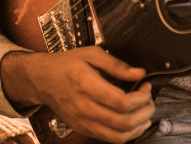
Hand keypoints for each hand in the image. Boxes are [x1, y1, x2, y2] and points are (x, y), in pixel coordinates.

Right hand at [1, 48, 153, 143]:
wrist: (42, 79)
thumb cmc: (65, 65)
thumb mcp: (91, 54)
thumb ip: (116, 64)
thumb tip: (139, 73)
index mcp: (85, 84)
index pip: (122, 102)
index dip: (141, 97)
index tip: (145, 87)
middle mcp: (83, 106)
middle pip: (124, 122)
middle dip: (144, 112)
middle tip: (148, 101)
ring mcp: (82, 121)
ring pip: (119, 136)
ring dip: (138, 127)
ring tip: (144, 114)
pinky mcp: (83, 129)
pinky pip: (109, 139)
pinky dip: (126, 134)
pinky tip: (132, 123)